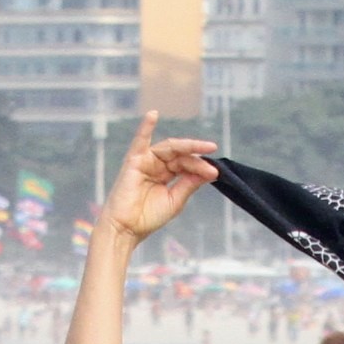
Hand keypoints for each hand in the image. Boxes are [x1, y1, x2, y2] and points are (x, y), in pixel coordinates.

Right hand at [101, 117, 220, 241]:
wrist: (127, 230)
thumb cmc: (148, 217)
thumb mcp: (176, 200)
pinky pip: (140, 141)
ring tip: (204, 147)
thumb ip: (190, 183)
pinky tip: (153, 114)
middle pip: (180, 155)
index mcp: (166, 175)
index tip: (216, 172)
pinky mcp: (134, 161)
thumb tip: (209, 170)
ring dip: (187, 146)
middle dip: (197, 156)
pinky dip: (145, 126)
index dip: (201, 166)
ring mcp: (145, 161)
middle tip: (213, 153)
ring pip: (170, 148)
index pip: (187, 165)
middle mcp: (156, 165)